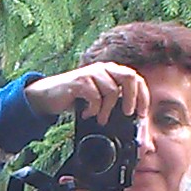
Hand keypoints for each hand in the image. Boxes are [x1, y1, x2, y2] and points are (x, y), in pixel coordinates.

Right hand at [31, 60, 151, 123]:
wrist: (47, 96)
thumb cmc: (75, 99)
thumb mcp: (99, 100)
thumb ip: (114, 103)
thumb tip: (132, 121)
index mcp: (112, 72)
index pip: (136, 78)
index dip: (143, 96)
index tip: (142, 114)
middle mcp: (104, 69)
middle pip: (129, 77)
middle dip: (131, 98)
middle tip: (127, 114)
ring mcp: (91, 73)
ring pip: (111, 90)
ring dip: (107, 110)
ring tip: (100, 119)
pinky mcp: (80, 81)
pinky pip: (95, 96)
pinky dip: (93, 109)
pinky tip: (86, 113)